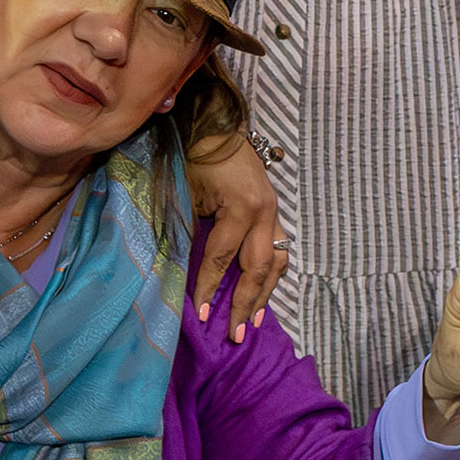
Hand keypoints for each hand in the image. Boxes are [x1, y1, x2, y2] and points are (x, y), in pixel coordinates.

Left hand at [185, 134, 287, 341]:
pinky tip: (263, 291)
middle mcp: (265, 212)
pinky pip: (278, 249)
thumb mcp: (186, 193)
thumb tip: (182, 274)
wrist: (215, 124)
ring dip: (265, 294)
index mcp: (242, 207)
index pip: (223, 259)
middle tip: (234, 334)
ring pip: (276, 261)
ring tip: (253, 322)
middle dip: (246, 304)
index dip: (209, 289)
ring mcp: (273, 211)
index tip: (199, 317)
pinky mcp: (273, 210)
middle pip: (258, 268)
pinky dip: (270, 273)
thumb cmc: (195, 156)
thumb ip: (189, 232)